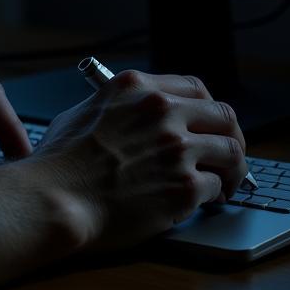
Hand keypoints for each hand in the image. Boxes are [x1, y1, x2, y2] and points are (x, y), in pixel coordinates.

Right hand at [25, 69, 247, 252]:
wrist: (57, 197)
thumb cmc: (61, 160)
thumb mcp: (86, 110)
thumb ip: (121, 107)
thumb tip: (134, 118)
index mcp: (136, 87)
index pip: (195, 86)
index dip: (207, 108)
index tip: (207, 124)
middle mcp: (161, 110)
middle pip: (223, 115)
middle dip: (230, 137)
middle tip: (226, 155)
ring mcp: (176, 147)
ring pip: (233, 151)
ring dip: (232, 170)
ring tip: (224, 184)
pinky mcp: (185, 186)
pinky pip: (218, 187)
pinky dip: (214, 196)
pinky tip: (203, 203)